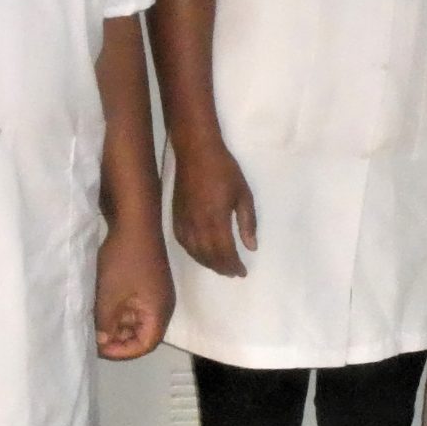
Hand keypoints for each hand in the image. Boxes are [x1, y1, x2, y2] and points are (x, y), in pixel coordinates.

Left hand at [95, 218, 174, 359]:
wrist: (134, 222)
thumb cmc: (124, 260)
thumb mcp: (110, 296)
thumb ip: (106, 323)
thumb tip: (103, 342)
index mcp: (158, 312)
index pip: (146, 344)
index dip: (123, 352)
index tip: (100, 349)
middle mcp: (161, 306)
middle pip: (142, 333)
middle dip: (118, 339)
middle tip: (93, 338)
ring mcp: (154, 293)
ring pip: (136, 320)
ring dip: (116, 324)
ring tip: (94, 324)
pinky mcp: (146, 283)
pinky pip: (134, 306)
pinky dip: (118, 311)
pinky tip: (99, 308)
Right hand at [171, 134, 255, 277]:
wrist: (196, 152)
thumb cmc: (224, 170)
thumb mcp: (243, 194)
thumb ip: (247, 222)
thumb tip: (251, 247)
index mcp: (216, 219)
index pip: (225, 252)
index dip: (234, 265)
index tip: (242, 272)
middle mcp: (198, 224)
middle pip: (209, 256)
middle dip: (222, 268)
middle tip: (233, 273)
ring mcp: (184, 221)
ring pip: (195, 252)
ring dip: (208, 263)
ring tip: (220, 267)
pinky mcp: (175, 216)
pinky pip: (183, 242)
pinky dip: (193, 253)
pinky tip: (201, 254)